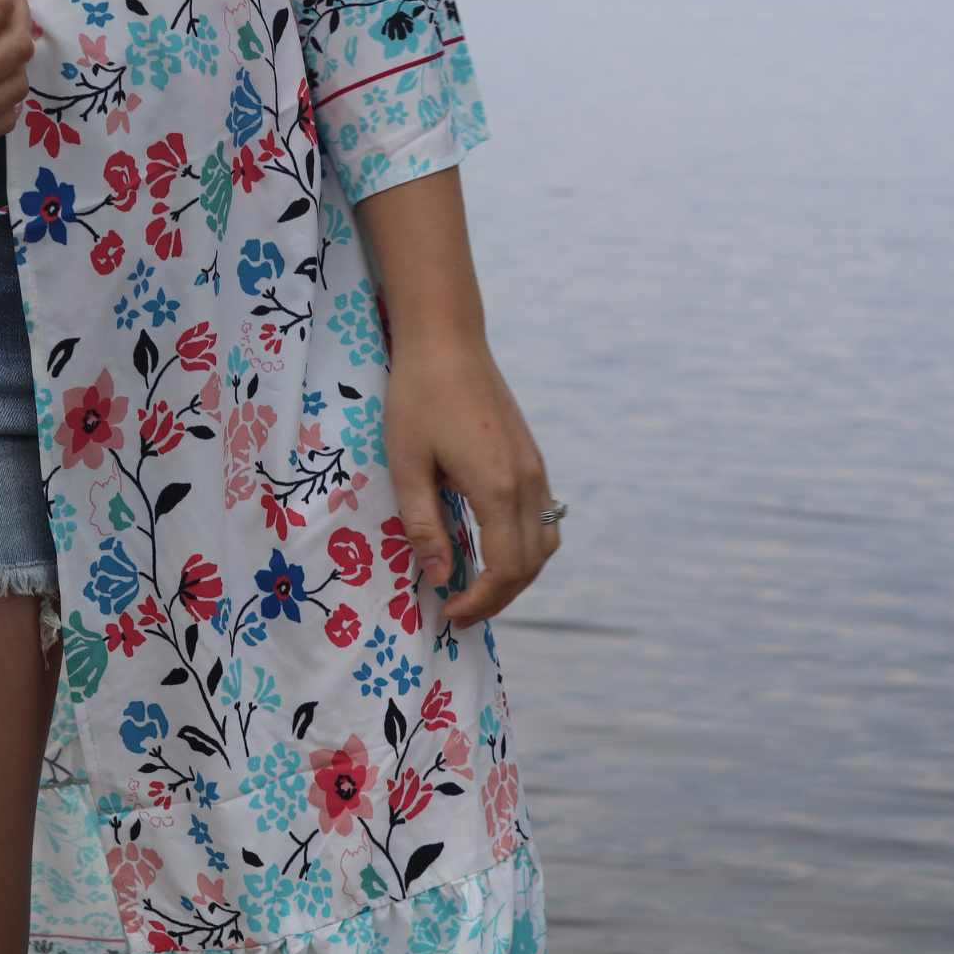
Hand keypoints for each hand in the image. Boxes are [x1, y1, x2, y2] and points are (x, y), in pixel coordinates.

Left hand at [384, 335, 558, 627]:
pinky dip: (525, 546)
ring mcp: (535, 468)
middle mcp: (528, 481)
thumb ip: (424, 526)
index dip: (480, 601)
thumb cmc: (417, 398)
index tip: (447, 612)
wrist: (447, 341)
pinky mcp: (532, 457)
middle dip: (498, 598)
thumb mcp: (407, 466)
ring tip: (478, 587)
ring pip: (545, 543)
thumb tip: (439, 576)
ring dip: (517, 575)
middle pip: (530, 564)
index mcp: (497, 487)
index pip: (504, 569)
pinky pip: (543, 517)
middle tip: (458, 612)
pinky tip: (492, 548)